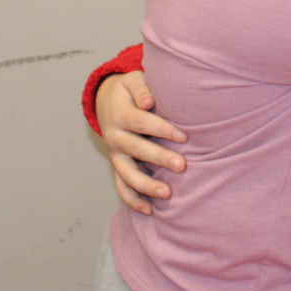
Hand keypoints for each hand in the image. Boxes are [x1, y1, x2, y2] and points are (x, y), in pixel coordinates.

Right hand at [95, 71, 186, 214]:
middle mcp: (114, 137)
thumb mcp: (133, 80)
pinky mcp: (116, 165)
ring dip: (146, 186)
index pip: (142, 123)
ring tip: (167, 194)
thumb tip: (148, 102)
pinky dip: (132, 200)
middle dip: (160, 158)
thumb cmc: (129, 90)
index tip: (184, 137)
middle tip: (182, 166)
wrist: (106, 100)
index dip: (163, 129)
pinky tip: (149, 211)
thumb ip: (142, 88)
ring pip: (127, 174)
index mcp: (120, 114)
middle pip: (137, 150)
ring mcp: (114, 154)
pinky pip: (121, 186)